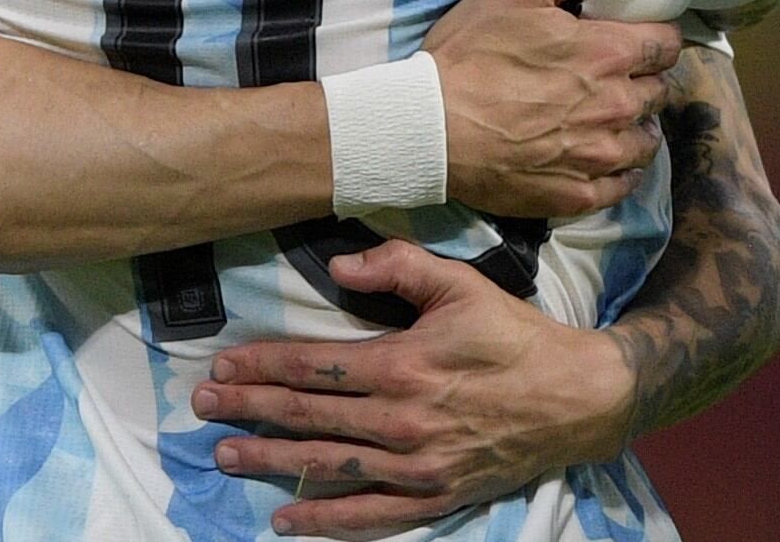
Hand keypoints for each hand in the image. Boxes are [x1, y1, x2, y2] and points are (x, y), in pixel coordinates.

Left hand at [195, 239, 635, 537]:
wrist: (578, 398)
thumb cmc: (514, 335)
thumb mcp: (461, 284)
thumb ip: (397, 266)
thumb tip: (336, 264)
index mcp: (403, 365)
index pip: (314, 367)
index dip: (263, 366)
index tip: (222, 365)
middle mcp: (402, 420)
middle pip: (309, 416)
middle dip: (249, 409)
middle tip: (201, 406)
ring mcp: (417, 465)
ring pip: (328, 465)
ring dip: (271, 461)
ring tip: (224, 455)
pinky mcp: (435, 496)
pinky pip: (371, 515)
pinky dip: (325, 521)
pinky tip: (285, 521)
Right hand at [421, 0, 681, 217]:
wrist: (430, 127)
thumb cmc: (472, 52)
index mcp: (609, 53)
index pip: (665, 44)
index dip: (655, 37)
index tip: (638, 38)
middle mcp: (617, 106)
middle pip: (658, 92)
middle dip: (643, 79)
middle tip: (614, 76)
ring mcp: (601, 155)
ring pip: (646, 140)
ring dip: (635, 126)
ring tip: (609, 120)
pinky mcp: (579, 193)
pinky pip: (624, 185)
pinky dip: (620, 171)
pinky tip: (601, 158)